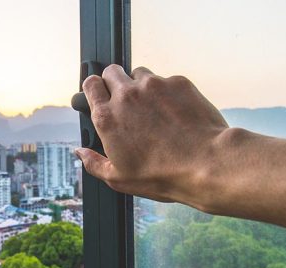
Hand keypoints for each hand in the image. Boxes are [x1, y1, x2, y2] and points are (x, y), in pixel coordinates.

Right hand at [76, 64, 228, 206]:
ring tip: (152, 109)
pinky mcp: (178, 82)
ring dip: (141, 86)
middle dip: (114, 82)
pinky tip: (175, 113)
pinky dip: (167, 92)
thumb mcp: (119, 178)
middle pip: (111, 71)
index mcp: (107, 117)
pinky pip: (166, 80)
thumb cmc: (161, 175)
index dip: (94, 89)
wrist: (205, 163)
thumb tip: (80, 152)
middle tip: (125, 101)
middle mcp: (127, 95)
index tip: (100, 96)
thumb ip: (93, 163)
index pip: (90, 84)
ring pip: (139, 73)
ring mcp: (153, 85)